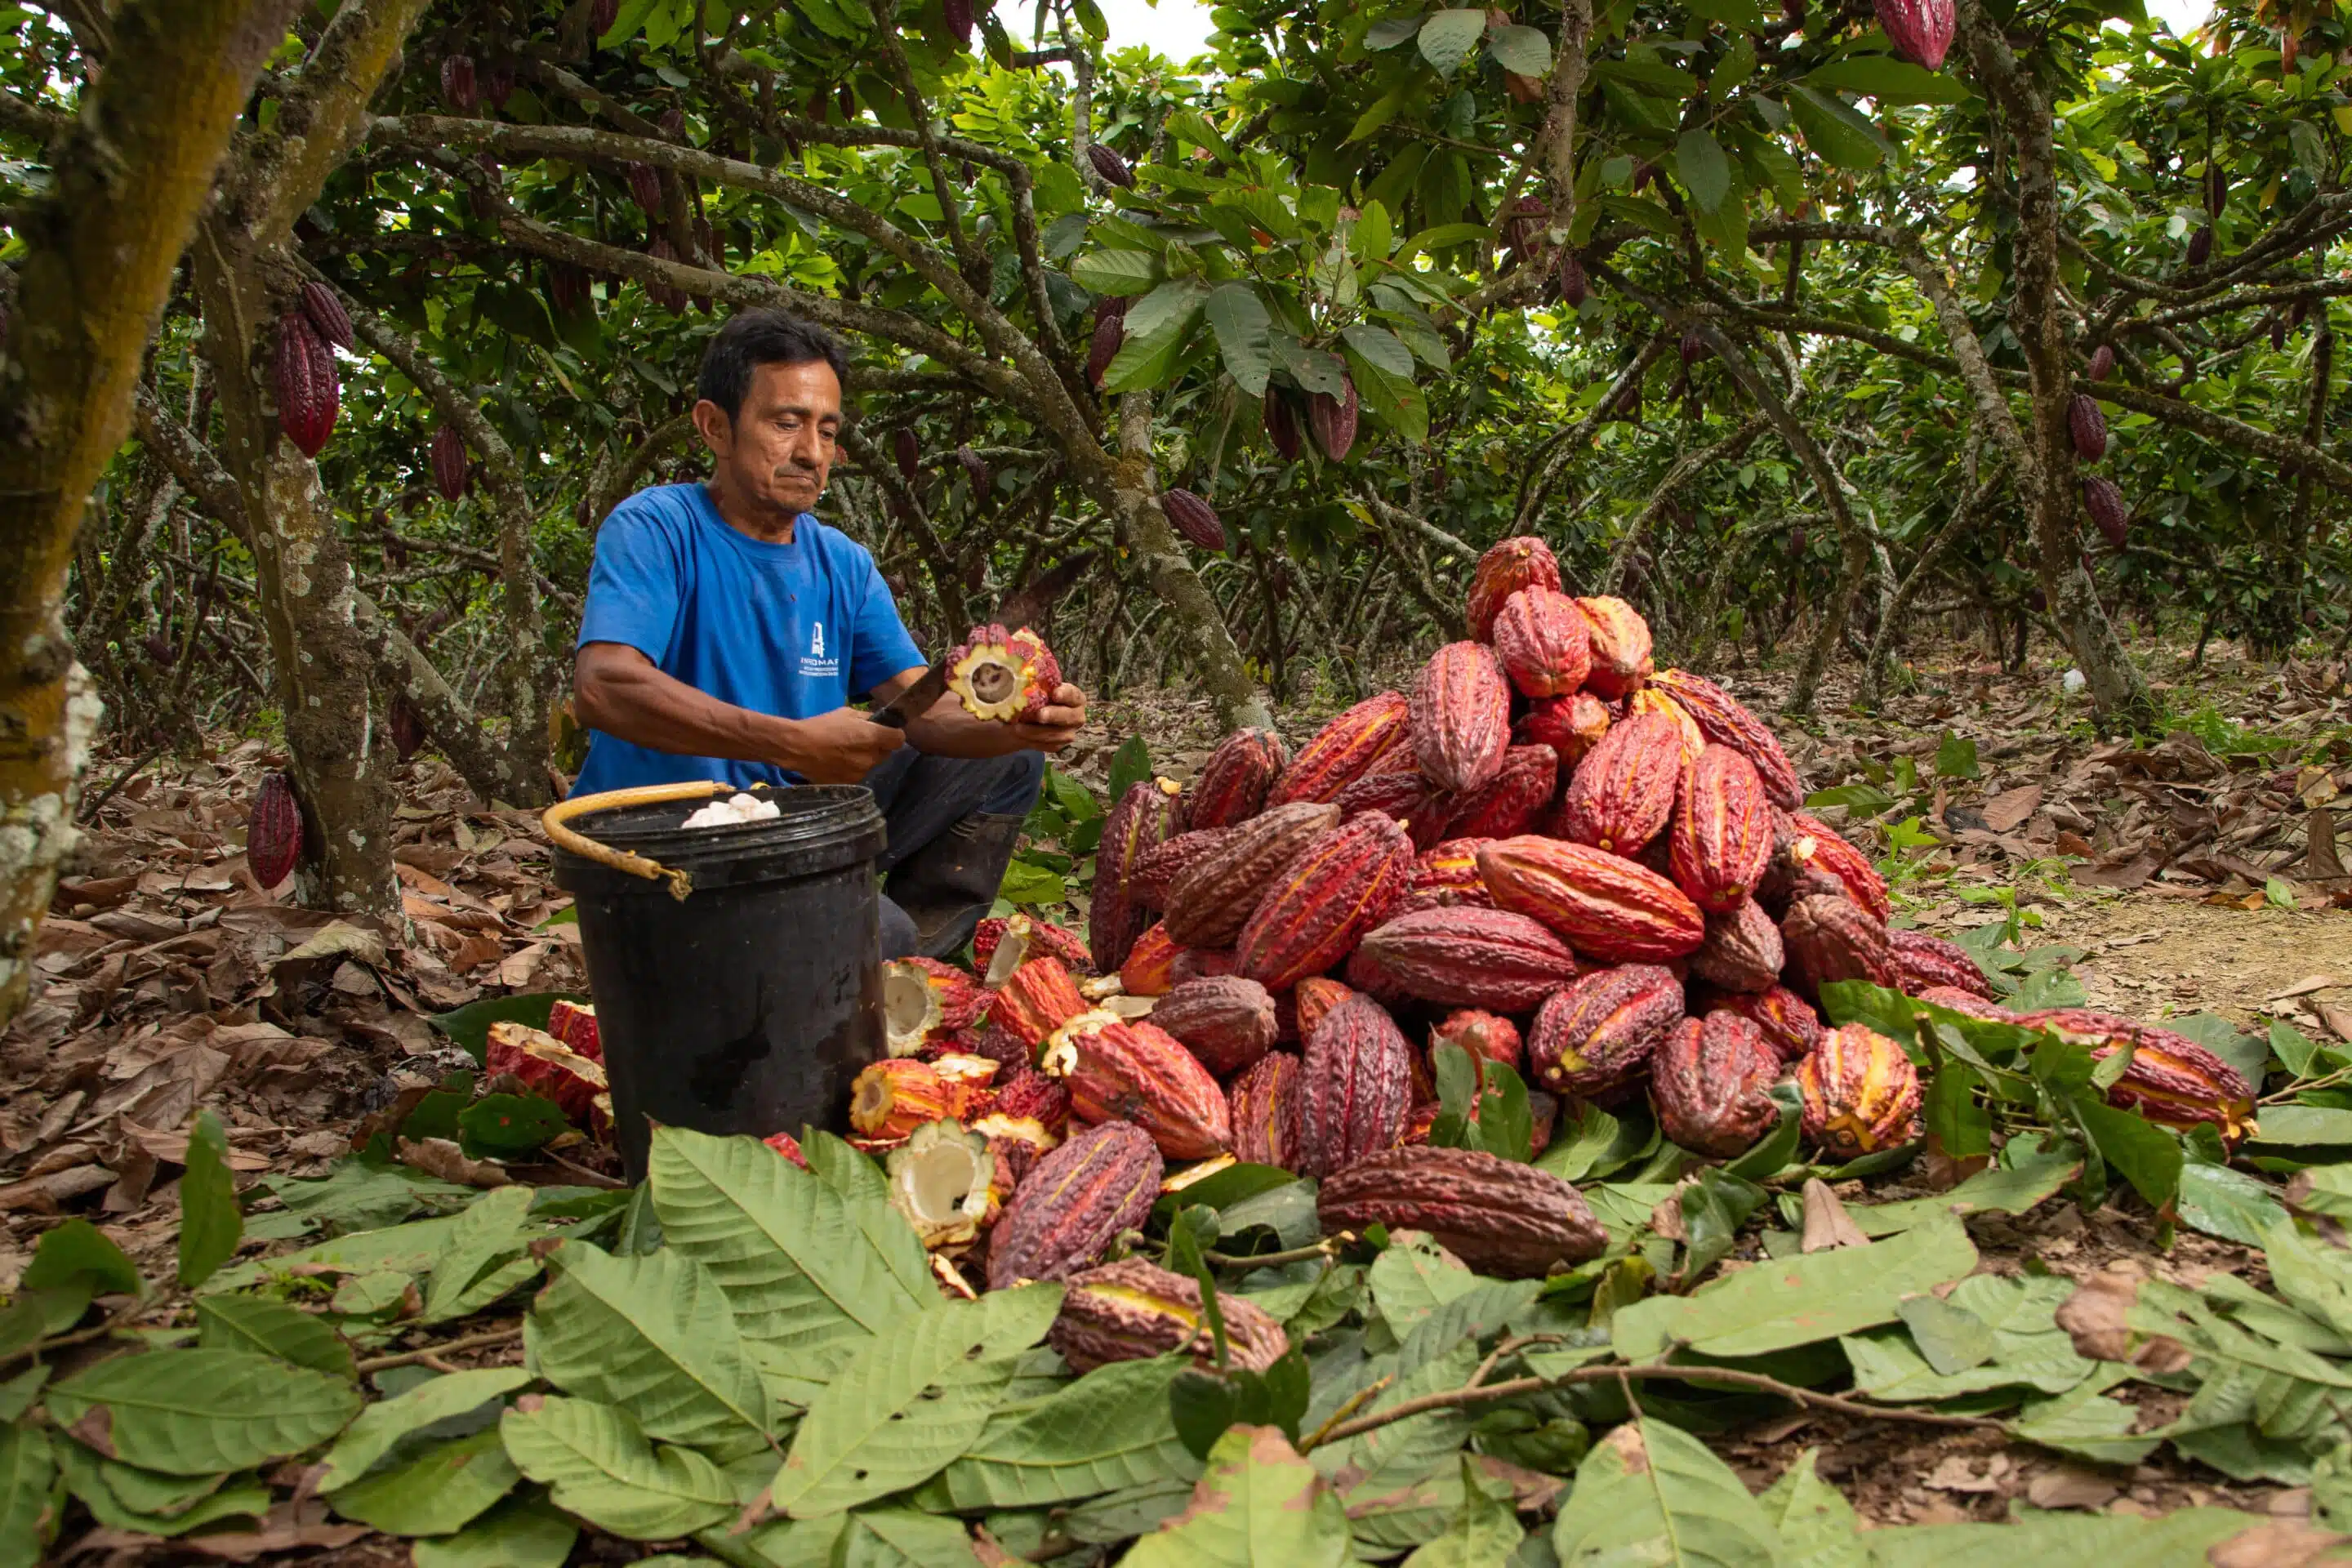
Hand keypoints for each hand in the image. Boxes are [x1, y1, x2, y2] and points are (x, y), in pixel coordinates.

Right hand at [786, 706, 905, 782]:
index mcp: (873, 737)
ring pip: (871, 765)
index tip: (885, 733)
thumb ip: (867, 718)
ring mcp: (860, 773)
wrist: (798, 747)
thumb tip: (878, 721)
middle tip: (860, 742)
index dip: (893, 735)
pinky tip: (837, 763)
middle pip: (885, 753)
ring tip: (844, 753)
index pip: (899, 739)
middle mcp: (871, 757)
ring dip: (864, 759)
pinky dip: (851, 769)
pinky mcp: (849, 783)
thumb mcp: (846, 713)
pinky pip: (857, 774)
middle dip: (878, 747)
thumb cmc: (821, 726)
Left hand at [1011, 683, 1088, 752]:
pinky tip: (1019, 734)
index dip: (1065, 694)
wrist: (1027, 718)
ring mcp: (1069, 733)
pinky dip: (1032, 740)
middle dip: (1053, 715)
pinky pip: (1047, 745)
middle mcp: (1076, 716)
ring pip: (1056, 734)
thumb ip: (1035, 682)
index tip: (1054, 693)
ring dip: (1036, 731)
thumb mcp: (1035, 687)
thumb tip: (1027, 675)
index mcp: (1075, 698)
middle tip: (1039, 714)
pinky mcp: (1058, 745)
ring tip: (1018, 727)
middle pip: (1068, 717)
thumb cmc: (1035, 697)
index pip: (1073, 695)